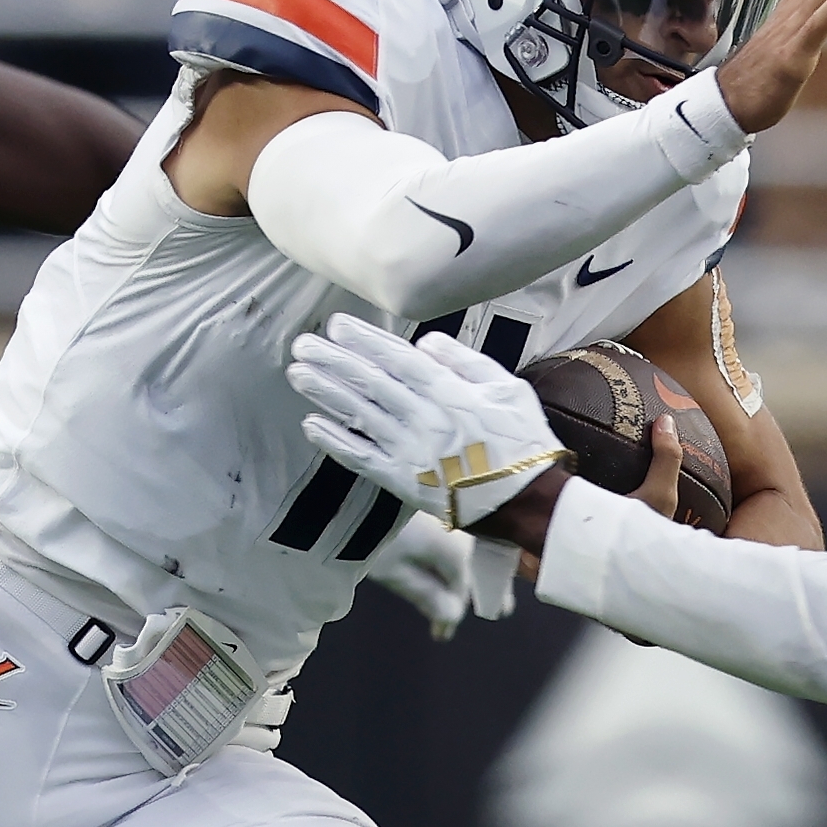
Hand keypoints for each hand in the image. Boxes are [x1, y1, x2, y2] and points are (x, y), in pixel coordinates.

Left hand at [288, 315, 571, 530]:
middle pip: (371, 383)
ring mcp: (410, 452)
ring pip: (360, 415)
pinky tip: (310, 425)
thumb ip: (466, 361)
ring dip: (325, 393)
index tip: (337, 325)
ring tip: (298, 373)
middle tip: (302, 343)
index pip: (398, 359)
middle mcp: (424, 418)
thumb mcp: (507, 388)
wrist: (528, 501)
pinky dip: (335, 442)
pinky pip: (362, 459)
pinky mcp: (403, 482)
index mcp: (451, 393)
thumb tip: (424, 342)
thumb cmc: (522, 441)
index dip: (365, 340)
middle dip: (334, 360)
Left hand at [365, 510, 471, 639]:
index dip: (451, 614)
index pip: (461, 588)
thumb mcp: (396, 573)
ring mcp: (446, 516)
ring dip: (446, 576)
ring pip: (453, 554)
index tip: (440, 635)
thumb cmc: (374, 534)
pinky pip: (444, 540)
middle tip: (450, 619)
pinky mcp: (430, 507)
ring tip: (437, 596)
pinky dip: (438, 559)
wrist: (354, 489)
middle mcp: (459, 531)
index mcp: (454, 550)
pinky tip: (429, 568)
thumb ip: (426, 595)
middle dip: (453, 594)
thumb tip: (451, 618)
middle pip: (461, 568)